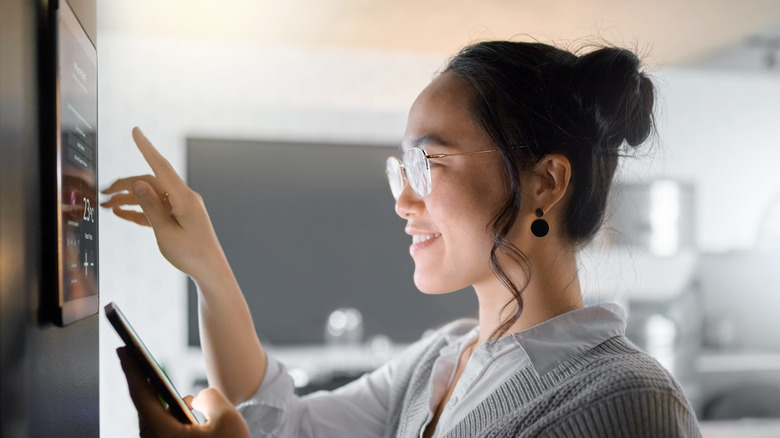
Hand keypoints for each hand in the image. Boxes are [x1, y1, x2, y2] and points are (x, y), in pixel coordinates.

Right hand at [101, 128, 229, 283]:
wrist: (210, 271)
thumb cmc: (191, 254)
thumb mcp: (165, 232)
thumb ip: (151, 207)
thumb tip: (139, 182)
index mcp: (184, 198)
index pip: (161, 167)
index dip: (146, 148)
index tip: (135, 131)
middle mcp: (184, 198)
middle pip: (151, 182)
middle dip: (125, 186)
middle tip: (103, 193)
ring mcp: (182, 207)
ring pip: (152, 195)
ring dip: (130, 199)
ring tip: (107, 206)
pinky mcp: (180, 216)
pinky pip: (157, 208)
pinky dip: (140, 210)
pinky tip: (122, 213)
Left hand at [118, 347, 249, 437]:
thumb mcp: (227, 418)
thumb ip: (210, 396)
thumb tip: (198, 398)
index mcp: (162, 433)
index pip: (141, 392)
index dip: (131, 367)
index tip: (122, 347)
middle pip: (146, 405)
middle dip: (144, 381)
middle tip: (134, 357)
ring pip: (158, 420)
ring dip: (162, 401)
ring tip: (158, 381)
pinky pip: (167, 430)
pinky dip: (173, 416)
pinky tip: (184, 407)